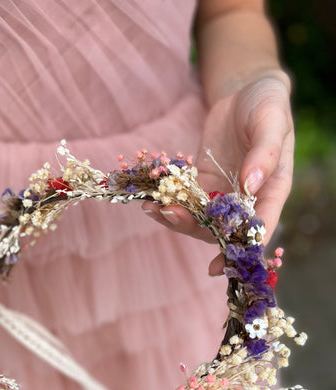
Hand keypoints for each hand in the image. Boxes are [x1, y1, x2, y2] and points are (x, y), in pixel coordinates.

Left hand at [142, 73, 293, 273]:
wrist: (245, 92)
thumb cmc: (267, 104)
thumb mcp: (271, 122)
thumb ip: (264, 154)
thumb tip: (250, 185)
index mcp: (272, 190)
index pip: (260, 225)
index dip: (241, 248)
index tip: (220, 264)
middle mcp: (246, 199)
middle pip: (223, 228)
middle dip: (196, 228)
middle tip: (171, 216)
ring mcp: (222, 193)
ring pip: (200, 219)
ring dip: (176, 218)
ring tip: (153, 208)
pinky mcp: (203, 184)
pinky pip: (185, 200)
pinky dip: (168, 202)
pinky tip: (149, 199)